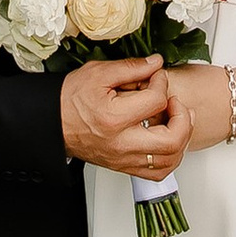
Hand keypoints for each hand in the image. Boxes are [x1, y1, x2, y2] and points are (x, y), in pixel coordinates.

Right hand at [61, 57, 186, 177]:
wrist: (52, 123)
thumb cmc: (70, 99)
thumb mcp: (98, 73)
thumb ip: (131, 67)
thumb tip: (156, 63)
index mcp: (113, 118)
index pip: (156, 101)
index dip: (162, 82)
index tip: (156, 76)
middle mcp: (121, 144)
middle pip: (172, 140)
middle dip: (183, 117)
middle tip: (175, 102)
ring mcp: (123, 159)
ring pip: (170, 161)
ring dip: (181, 138)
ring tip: (176, 120)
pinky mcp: (123, 166)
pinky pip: (157, 173)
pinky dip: (170, 157)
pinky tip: (167, 138)